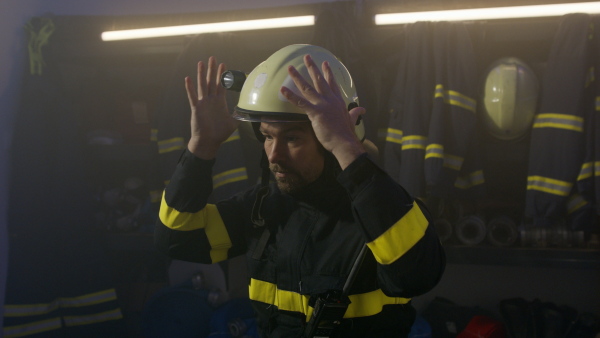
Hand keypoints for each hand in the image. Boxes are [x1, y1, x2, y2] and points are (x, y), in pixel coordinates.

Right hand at [185, 56, 238, 158]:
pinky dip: (189, 88)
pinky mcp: (196, 108)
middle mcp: (211, 100)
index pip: (221, 85)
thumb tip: (248, 111)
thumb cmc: (219, 133)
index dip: (222, 75)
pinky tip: (188, 78)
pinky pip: (192, 96)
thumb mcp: (233, 123)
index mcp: (219, 102)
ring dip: (201, 74)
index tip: (223, 64)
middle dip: (212, 69)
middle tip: (213, 57)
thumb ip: (239, 115)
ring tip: (201, 63)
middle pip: (211, 81)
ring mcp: (203, 103)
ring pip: (202, 85)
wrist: (209, 142)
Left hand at [280, 54, 365, 168]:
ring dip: (297, 77)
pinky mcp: (316, 112)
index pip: (332, 84)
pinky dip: (291, 96)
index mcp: (338, 101)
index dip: (328, 73)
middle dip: (312, 68)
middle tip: (307, 57)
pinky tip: (282, 89)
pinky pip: (300, 102)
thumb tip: (362, 110)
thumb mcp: (352, 120)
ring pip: (308, 87)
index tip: (325, 63)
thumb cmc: (346, 133)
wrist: (345, 142)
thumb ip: (355, 113)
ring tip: (290, 68)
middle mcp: (330, 99)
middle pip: (319, 80)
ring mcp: (323, 105)